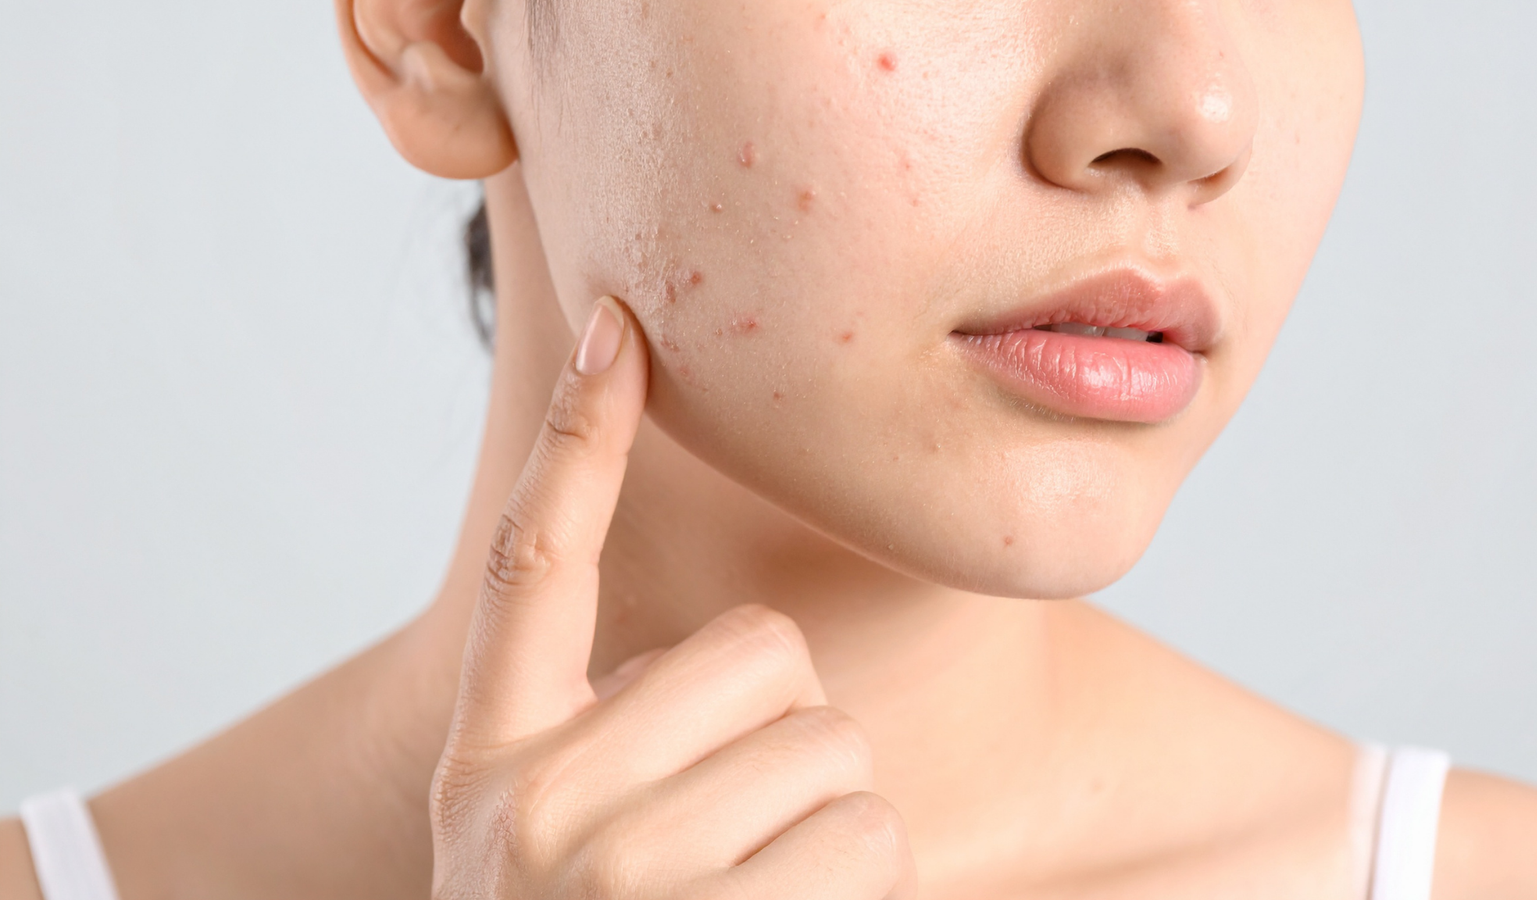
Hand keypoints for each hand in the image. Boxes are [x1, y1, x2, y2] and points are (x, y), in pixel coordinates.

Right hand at [429, 296, 916, 899]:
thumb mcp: (553, 850)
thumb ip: (612, 748)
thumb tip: (753, 669)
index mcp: (493, 762)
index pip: (534, 561)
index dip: (580, 439)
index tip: (622, 326)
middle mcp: (534, 806)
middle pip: (761, 655)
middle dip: (782, 736)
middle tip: (727, 839)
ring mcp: (616, 876)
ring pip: (832, 750)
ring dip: (826, 824)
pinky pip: (867, 840)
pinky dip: (860, 891)